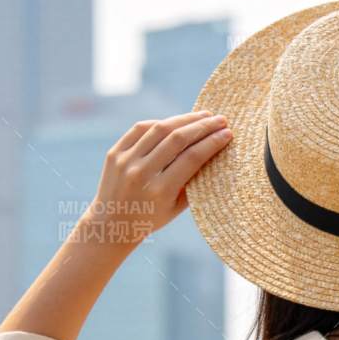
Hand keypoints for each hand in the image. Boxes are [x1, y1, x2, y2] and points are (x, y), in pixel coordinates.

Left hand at [88, 110, 231, 244]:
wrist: (110, 224)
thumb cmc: (150, 218)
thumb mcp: (176, 208)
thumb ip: (193, 182)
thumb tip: (214, 152)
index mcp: (160, 191)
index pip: (192, 158)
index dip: (212, 143)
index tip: (228, 134)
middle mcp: (141, 173)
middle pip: (177, 139)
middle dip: (202, 126)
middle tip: (220, 119)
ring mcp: (125, 161)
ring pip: (159, 128)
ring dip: (184, 119)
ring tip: (202, 116)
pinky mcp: (114, 153)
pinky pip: (140, 129)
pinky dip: (160, 123)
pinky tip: (176, 121)